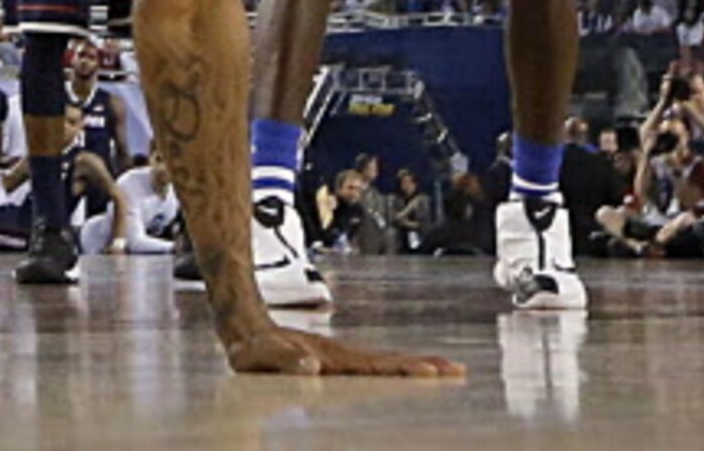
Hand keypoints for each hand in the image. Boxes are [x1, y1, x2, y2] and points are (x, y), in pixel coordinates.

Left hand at [224, 323, 463, 378]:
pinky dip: (398, 369)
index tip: (430, 372)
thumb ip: (284, 361)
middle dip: (424, 366)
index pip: (375, 366)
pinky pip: (375, 366)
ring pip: (386, 362)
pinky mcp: (338, 361)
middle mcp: (342, 356)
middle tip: (458, 371)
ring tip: (449, 371)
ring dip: (417, 366)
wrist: (244, 328)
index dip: (402, 369)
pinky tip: (411, 374)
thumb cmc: (252, 349)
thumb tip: (312, 366)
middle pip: (391, 362)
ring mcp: (342, 358)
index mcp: (331, 358)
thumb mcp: (261, 356)